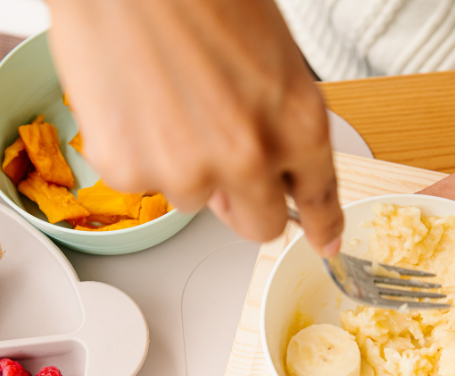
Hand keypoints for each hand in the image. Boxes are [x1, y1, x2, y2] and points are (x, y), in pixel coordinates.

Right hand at [46, 0, 343, 255]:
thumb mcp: (270, 54)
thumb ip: (276, 120)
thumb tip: (261, 166)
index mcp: (297, 123)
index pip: (319, 199)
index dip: (322, 226)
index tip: (323, 243)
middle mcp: (248, 158)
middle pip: (259, 225)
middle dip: (245, 202)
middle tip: (221, 163)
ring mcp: (186, 171)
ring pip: (192, 199)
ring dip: (185, 167)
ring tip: (166, 102)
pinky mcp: (130, 172)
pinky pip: (143, 182)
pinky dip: (138, 153)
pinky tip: (135, 103)